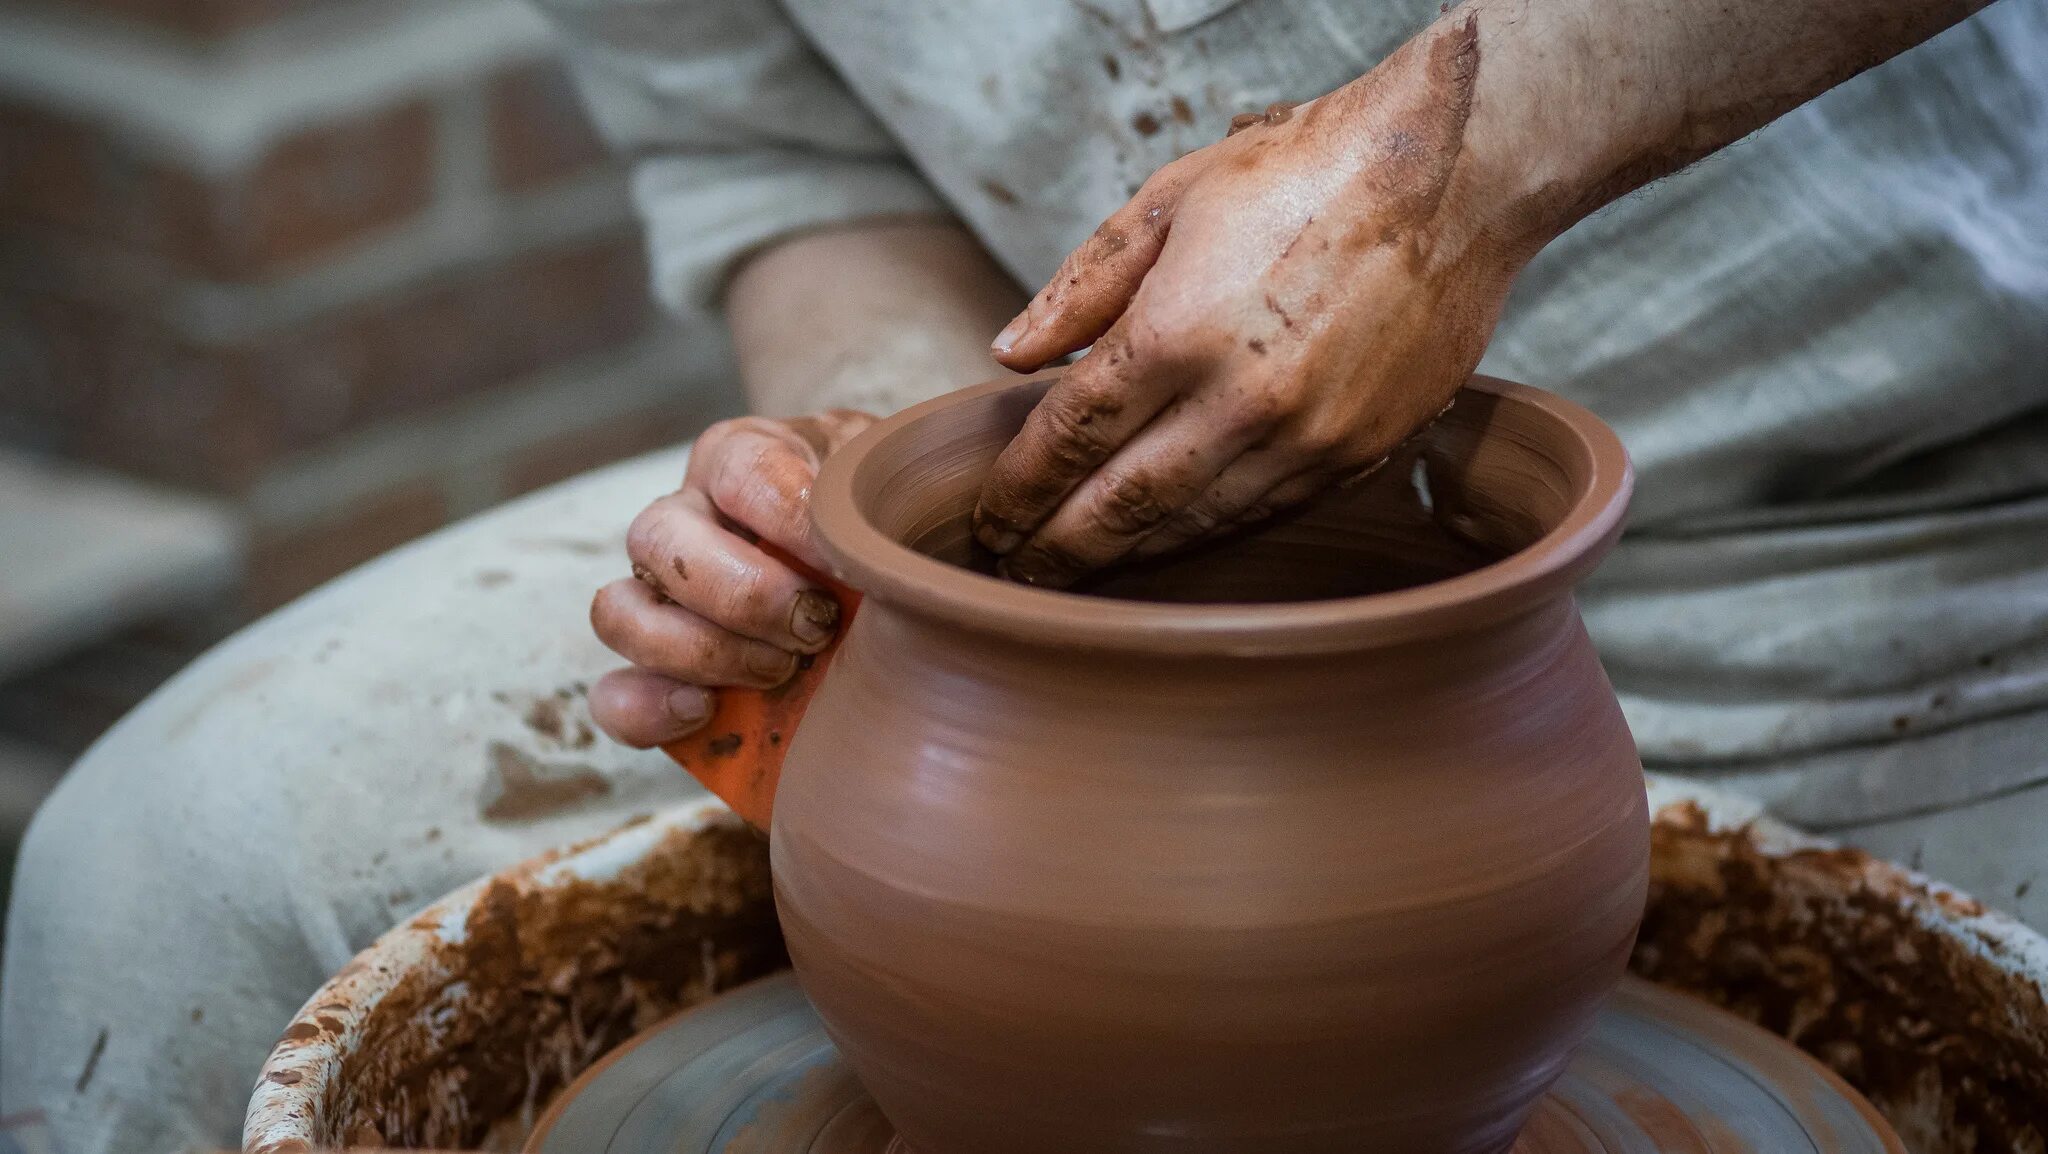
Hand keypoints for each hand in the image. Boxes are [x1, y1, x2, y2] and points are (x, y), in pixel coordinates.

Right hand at [589, 410, 875, 746]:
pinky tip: (706, 711)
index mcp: (740, 457)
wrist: (865, 554)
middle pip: (661, 539)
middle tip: (818, 625)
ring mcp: (660, 593)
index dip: (791, 519)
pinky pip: (613, 694)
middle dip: (745, 596)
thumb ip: (876, 505)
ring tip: (781, 670)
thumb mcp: (883, 489)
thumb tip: (870, 563)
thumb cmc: (871, 516)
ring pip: (619, 613)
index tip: (844, 564)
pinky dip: (648, 710)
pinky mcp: (658, 667)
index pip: (742, 470)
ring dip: (701, 651)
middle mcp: (685, 517)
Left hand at [972, 14, 1539, 586]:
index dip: (1020, 488)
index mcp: (1178, 330)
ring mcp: (1307, 439)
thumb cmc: (1305, 172)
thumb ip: (1082, 285)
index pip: (1070, 437)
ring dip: (1126, 557)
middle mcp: (1241, 400)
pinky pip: (1261, 514)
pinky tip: (1169, 541)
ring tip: (1080, 570)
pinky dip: (1204, 534)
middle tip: (1015, 574)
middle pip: (1121, 507)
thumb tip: (1009, 352)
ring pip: (1193, 526)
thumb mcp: (1171, 200)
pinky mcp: (1358, 455)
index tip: (991, 516)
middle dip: (1056, 550)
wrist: (1453, 177)